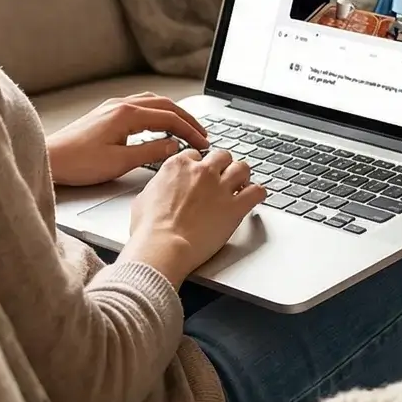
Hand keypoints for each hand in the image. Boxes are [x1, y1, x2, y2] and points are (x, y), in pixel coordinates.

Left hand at [46, 93, 209, 186]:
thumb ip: (150, 152)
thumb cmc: (79, 162)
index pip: (169, 118)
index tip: (203, 142)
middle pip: (164, 105)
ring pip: (152, 102)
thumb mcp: (119, 162)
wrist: (50, 158)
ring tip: (186, 128)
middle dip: (186, 119)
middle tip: (202, 133)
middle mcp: (121, 105)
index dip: (190, 130)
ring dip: (172, 113)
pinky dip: (157, 113)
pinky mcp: (106, 114)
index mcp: (127, 114)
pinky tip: (159, 125)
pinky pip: (140, 106)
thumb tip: (173, 146)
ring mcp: (113, 107)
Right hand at [121, 149, 265, 284]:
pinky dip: (258, 193)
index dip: (199, 165)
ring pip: (242, 168)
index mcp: (178, 166)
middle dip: (223, 166)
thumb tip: (160, 189)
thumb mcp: (144, 197)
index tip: (200, 174)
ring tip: (241, 184)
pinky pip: (257, 192)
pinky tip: (255, 197)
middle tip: (222, 177)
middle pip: (222, 156)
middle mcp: (202, 172)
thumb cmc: (149, 228)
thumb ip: (158, 186)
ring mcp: (220, 188)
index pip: (195, 154)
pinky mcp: (235, 207)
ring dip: (242, 176)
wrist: (162, 246)